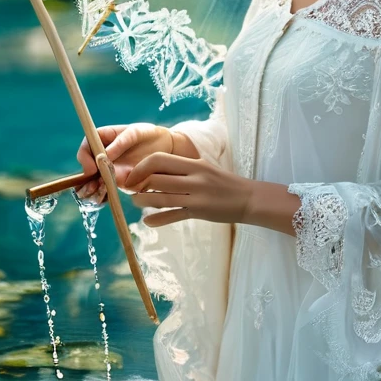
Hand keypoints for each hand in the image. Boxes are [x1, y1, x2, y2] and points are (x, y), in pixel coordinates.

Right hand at [74, 123, 175, 202]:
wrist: (165, 146)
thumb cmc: (147, 134)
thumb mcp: (135, 132)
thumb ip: (120, 142)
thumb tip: (104, 156)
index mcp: (102, 140)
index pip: (86, 148)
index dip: (84, 159)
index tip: (93, 168)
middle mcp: (102, 157)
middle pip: (86, 170)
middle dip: (86, 180)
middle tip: (94, 186)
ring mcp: (109, 170)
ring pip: (93, 183)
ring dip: (93, 190)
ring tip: (101, 192)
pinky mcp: (119, 182)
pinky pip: (106, 191)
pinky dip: (104, 196)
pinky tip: (107, 197)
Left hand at [128, 152, 254, 226]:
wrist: (248, 198)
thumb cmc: (223, 183)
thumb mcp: (204, 169)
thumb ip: (182, 169)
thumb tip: (153, 171)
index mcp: (194, 163)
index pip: (159, 159)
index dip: (140, 167)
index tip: (133, 175)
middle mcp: (194, 177)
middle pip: (156, 178)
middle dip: (137, 184)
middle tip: (131, 189)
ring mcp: (197, 195)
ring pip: (161, 198)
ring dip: (143, 201)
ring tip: (137, 202)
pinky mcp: (200, 212)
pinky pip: (173, 216)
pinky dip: (157, 219)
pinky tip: (147, 221)